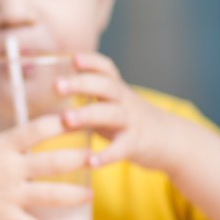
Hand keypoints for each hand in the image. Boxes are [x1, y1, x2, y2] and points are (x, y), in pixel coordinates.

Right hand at [0, 114, 90, 219]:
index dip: (57, 122)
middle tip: (95, 157)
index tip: (74, 117)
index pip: (35, 130)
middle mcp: (10, 169)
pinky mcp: (5, 219)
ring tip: (90, 195)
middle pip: (53, 161)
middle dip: (77, 158)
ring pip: (51, 194)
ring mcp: (10, 195)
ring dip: (73, 195)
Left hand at [58, 51, 176, 169]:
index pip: (106, 69)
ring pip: (112, 114)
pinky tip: (90, 161)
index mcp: (115, 89)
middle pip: (106, 86)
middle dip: (81, 84)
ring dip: (88, 115)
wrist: (169, 140)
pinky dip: (106, 155)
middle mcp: (124, 101)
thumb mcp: (111, 101)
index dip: (91, 62)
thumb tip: (50, 89)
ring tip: (67, 119)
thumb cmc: (127, 119)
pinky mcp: (136, 145)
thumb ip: (86, 95)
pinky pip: (121, 149)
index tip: (73, 58)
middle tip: (56, 85)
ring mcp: (132, 122)